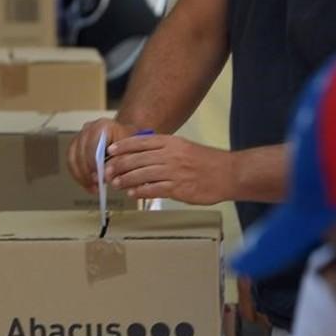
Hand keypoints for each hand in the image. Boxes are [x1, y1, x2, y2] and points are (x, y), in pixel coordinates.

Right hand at [67, 118, 140, 192]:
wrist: (124, 135)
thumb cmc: (128, 143)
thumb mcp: (130, 151)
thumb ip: (119, 163)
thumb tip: (106, 176)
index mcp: (102, 126)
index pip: (92, 146)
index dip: (93, 164)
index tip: (98, 178)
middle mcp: (88, 128)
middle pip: (80, 152)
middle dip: (86, 172)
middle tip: (95, 185)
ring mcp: (80, 135)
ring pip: (72, 158)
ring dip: (81, 175)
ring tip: (92, 187)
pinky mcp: (75, 144)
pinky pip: (71, 161)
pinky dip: (77, 175)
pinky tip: (86, 184)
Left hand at [103, 134, 232, 204]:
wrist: (228, 173)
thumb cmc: (206, 161)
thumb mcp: (183, 147)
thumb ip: (163, 149)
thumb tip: (140, 154)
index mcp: (170, 142)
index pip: (140, 142)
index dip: (122, 147)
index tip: (110, 151)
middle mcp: (170, 155)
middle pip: (137, 159)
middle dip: (118, 165)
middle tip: (107, 171)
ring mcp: (174, 172)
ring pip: (142, 175)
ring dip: (125, 180)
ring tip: (116, 183)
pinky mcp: (179, 188)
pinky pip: (154, 190)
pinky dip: (140, 191)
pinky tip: (132, 193)